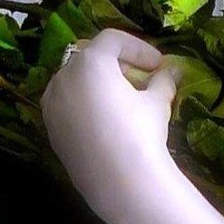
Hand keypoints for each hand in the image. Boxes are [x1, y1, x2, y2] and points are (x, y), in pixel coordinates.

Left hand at [40, 28, 179, 223]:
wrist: (119, 183)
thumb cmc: (140, 133)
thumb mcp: (158, 103)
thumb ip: (163, 81)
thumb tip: (172, 71)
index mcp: (90, 63)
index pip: (113, 40)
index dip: (139, 47)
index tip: (159, 64)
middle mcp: (64, 78)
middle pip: (90, 58)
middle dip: (117, 64)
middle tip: (142, 78)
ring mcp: (52, 104)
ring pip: (74, 82)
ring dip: (98, 84)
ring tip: (122, 101)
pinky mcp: (51, 129)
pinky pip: (67, 105)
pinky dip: (85, 104)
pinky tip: (106, 122)